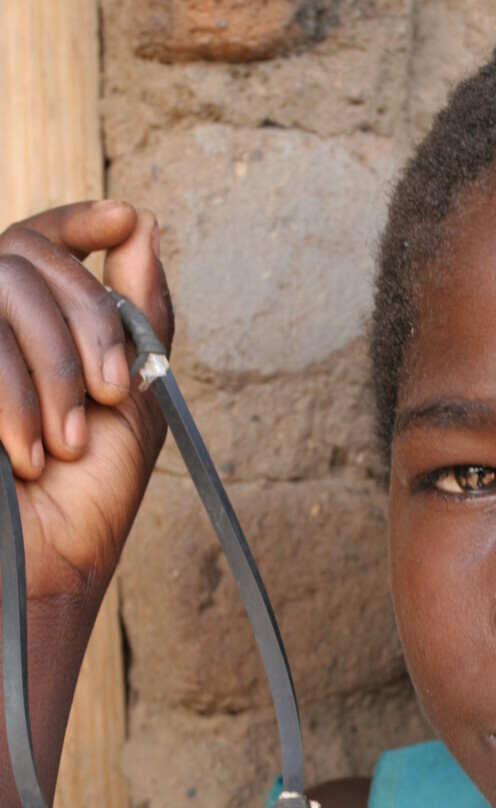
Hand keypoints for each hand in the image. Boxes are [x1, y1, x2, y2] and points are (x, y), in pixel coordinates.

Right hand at [0, 199, 171, 603]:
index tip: (122, 219)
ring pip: (3, 283)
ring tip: (67, 443)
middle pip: (29, 254)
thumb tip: (143, 224)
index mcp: (35, 327)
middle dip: (87, 320)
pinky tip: (29, 454)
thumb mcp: (133, 395)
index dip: (77, 217)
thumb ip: (138, 312)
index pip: (41, 239)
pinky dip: (13, 397)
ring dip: (54, 369)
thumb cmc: (90, 497)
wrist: (45, 564)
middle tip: (112, 392)